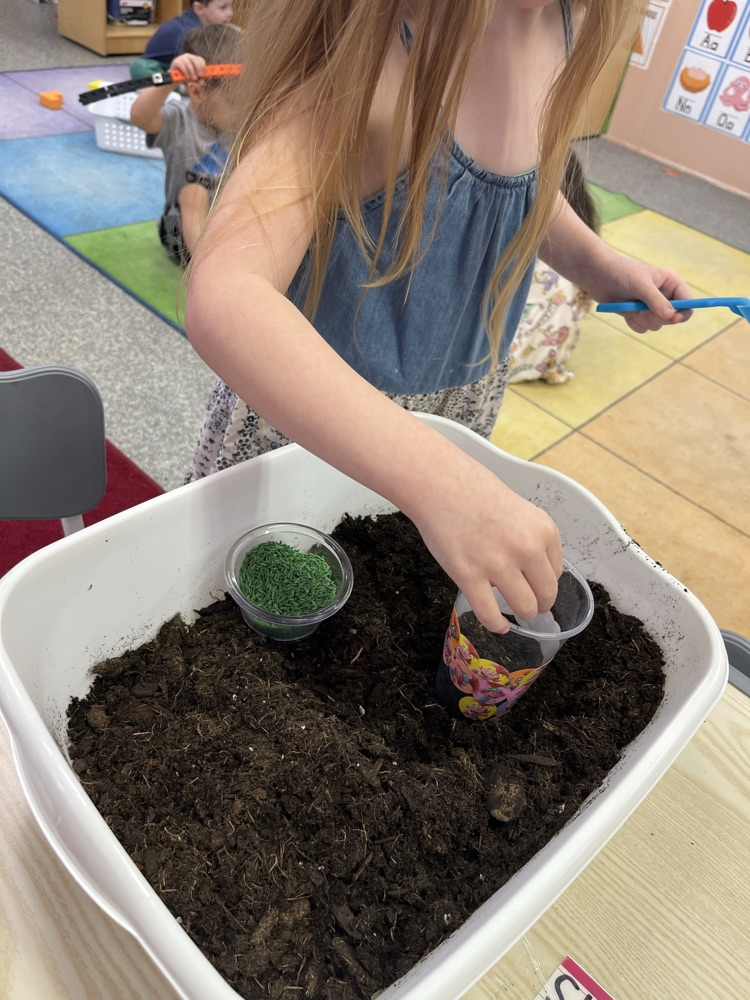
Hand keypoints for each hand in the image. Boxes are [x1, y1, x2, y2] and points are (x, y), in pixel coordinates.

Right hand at [170, 53, 205, 82]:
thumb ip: (199, 80)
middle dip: (198, 68)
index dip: (203, 66)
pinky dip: (186, 72)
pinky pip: (182, 66)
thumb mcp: (194, 79)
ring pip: (188, 63)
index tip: (203, 73)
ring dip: (192, 72)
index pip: (200, 59)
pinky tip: (187, 77)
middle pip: (195, 59)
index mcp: (194, 59)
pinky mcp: (176, 61)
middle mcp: (188, 56)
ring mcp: (182, 58)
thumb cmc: (186, 76)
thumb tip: (202, 82)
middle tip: (199, 76)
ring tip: (193, 79)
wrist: (174, 78)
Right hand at [405, 452, 563, 633]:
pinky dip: (497, 625)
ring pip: (524, 608)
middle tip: (527, 605)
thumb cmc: (476, 495)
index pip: (556, 572)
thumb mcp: (521, 512)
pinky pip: (490, 615)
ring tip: (511, 612)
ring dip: (520, 614)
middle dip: (538, 604)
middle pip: (545, 595)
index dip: (543, 581)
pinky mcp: (470, 576)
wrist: (441, 485)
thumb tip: (537, 577)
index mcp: (543, 530)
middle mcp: (526, 548)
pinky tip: (498, 625)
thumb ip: (532, 541)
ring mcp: (498, 564)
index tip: (533, 584)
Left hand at [587, 249, 693, 333]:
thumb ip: (656, 301)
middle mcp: (664, 296)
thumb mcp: (640, 284)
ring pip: (656, 325)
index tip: (673, 319)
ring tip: (631, 306)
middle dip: (656, 316)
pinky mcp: (638, 315)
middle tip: (642, 309)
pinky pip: (642, 328)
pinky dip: (633, 322)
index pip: (688, 302)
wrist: (598, 275)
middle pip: (672, 318)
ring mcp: (650, 307)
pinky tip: (625, 311)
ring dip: (642, 319)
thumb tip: (670, 317)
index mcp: (671, 283)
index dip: (684, 313)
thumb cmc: (621, 272)